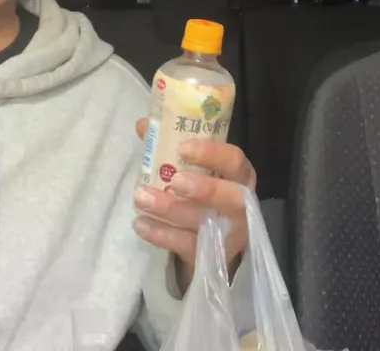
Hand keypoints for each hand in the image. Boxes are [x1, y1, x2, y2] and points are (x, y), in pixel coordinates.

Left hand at [132, 118, 256, 289]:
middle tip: (173, 180)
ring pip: (202, 222)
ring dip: (169, 209)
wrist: (215, 242)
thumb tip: (142, 125)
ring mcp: (228, 233)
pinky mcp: (210, 255)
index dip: (211, 154)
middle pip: (229, 197)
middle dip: (202, 188)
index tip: (183, 148)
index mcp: (239, 176)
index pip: (234, 161)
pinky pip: (186, 246)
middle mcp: (239, 205)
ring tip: (140, 197)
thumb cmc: (205, 195)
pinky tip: (140, 224)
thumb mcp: (197, 170)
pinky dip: (161, 235)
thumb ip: (172, 147)